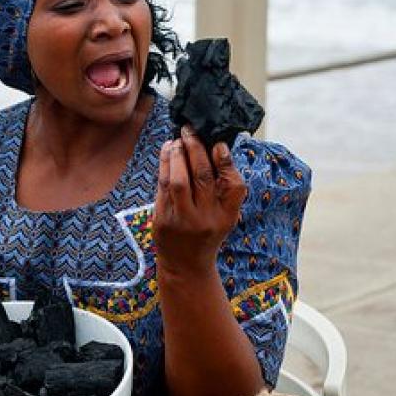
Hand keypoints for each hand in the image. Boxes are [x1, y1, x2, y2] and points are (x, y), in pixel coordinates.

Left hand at [153, 125, 247, 276]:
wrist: (186, 265)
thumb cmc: (208, 231)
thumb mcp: (226, 216)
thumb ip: (225, 187)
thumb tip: (217, 147)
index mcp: (227, 216)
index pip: (233, 185)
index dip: (226, 162)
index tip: (218, 143)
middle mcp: (206, 218)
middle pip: (202, 178)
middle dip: (195, 150)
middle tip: (190, 130)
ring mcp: (182, 220)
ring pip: (179, 181)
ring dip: (177, 156)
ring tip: (177, 139)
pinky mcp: (162, 220)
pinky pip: (162, 187)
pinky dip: (164, 165)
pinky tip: (167, 151)